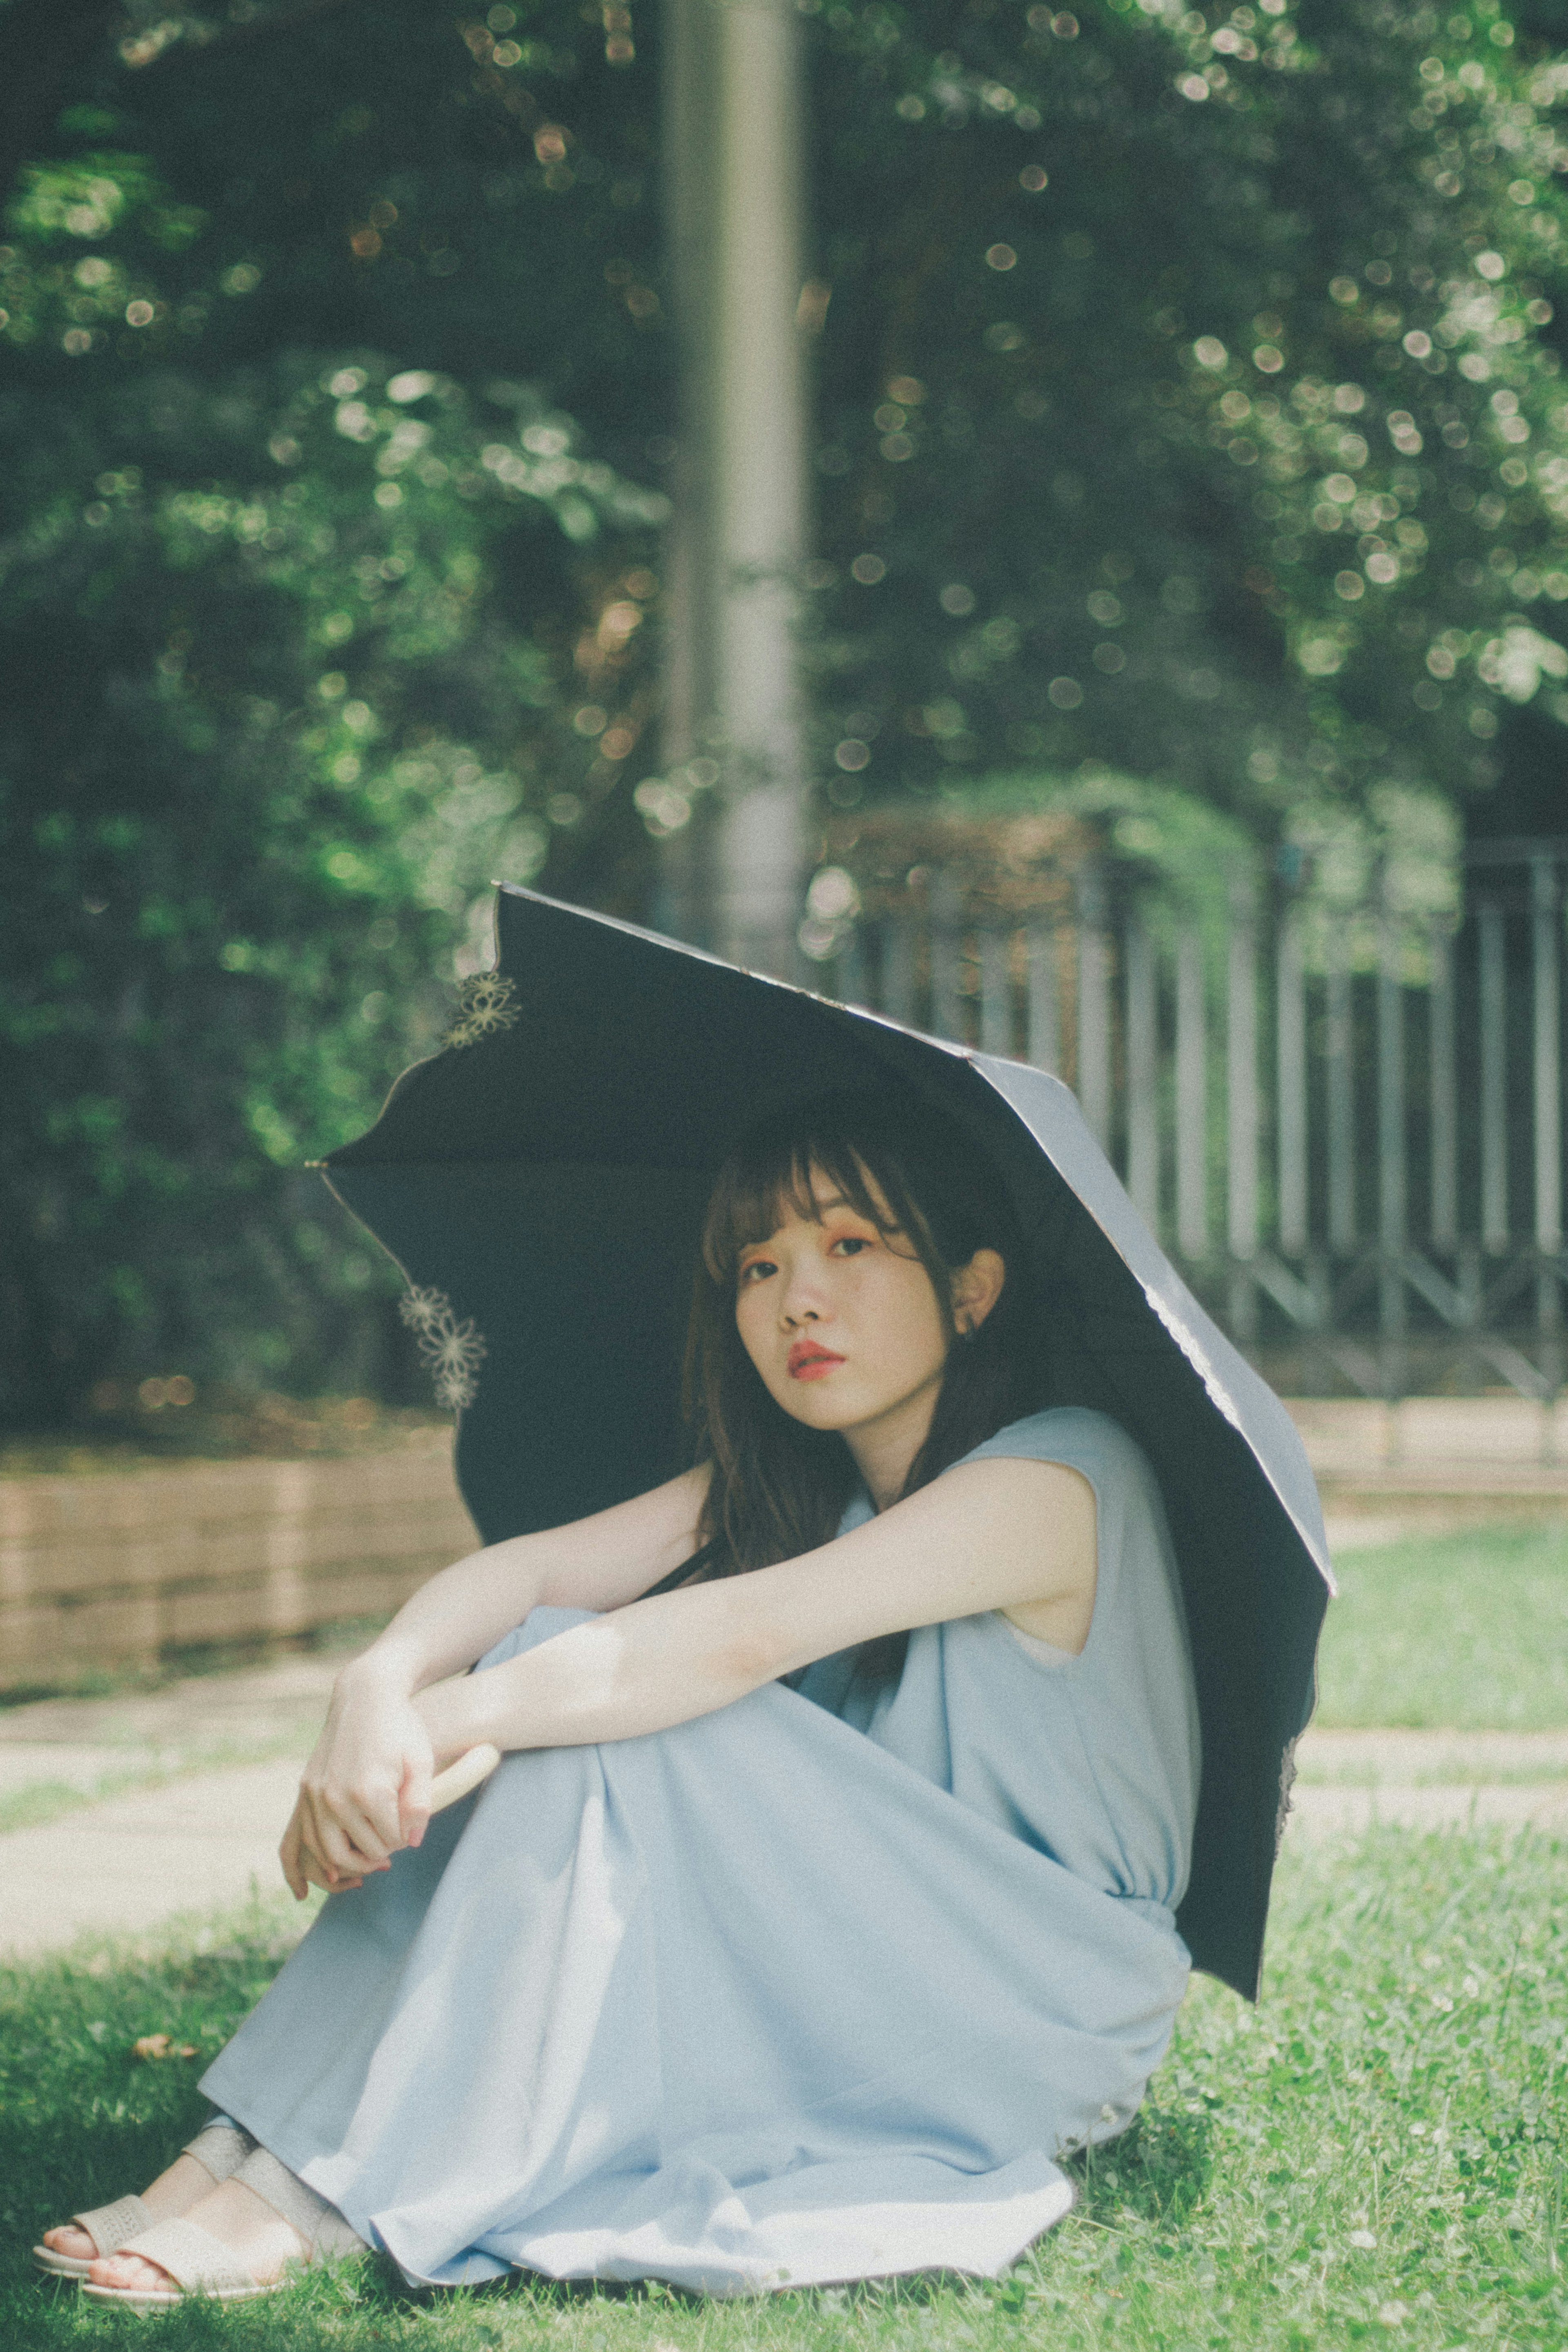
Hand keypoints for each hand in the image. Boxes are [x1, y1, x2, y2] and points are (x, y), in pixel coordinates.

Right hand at [281, 1667, 434, 1900]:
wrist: (365, 1695)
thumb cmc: (401, 1727)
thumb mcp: (421, 1762)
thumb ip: (420, 1805)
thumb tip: (412, 1843)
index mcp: (370, 1791)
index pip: (390, 1841)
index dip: (405, 1839)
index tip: (410, 1825)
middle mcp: (336, 1797)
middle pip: (358, 1852)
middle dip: (379, 1855)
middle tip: (394, 1849)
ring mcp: (315, 1794)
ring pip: (326, 1854)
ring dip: (347, 1866)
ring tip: (369, 1862)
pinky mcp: (305, 1789)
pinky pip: (299, 1838)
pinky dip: (303, 1864)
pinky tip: (306, 1887)